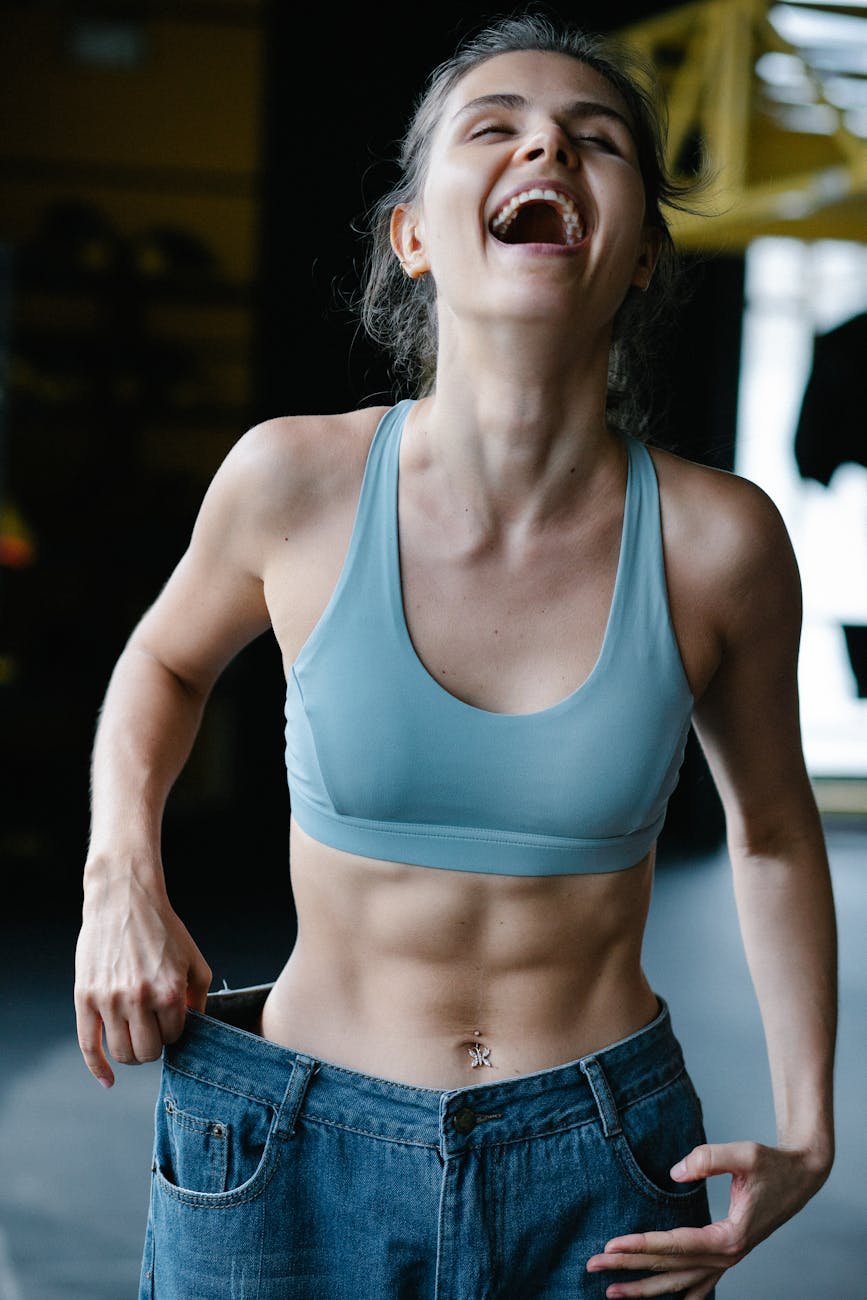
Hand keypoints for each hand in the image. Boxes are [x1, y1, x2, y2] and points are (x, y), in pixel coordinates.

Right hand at [74, 868, 211, 1088]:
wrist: (124, 899)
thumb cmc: (162, 929)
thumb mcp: (194, 961)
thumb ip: (198, 999)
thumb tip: (193, 1029)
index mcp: (169, 991)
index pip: (174, 1037)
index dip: (174, 1031)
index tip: (170, 1018)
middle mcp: (138, 999)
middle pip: (147, 1053)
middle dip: (154, 1045)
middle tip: (153, 1030)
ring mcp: (109, 1000)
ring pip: (121, 1053)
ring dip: (131, 1053)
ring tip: (135, 1037)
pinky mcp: (84, 998)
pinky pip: (88, 1046)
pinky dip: (98, 1068)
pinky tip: (108, 1080)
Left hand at [585, 1140, 831, 1297]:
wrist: (801, 1176)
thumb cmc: (772, 1163)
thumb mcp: (744, 1153)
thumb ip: (708, 1159)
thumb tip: (675, 1172)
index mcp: (730, 1237)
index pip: (676, 1246)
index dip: (642, 1245)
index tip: (610, 1246)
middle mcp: (727, 1257)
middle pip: (670, 1267)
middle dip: (629, 1268)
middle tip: (593, 1266)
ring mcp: (728, 1262)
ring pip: (680, 1283)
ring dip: (646, 1289)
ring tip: (611, 1293)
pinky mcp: (728, 1257)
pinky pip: (700, 1285)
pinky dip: (678, 1295)